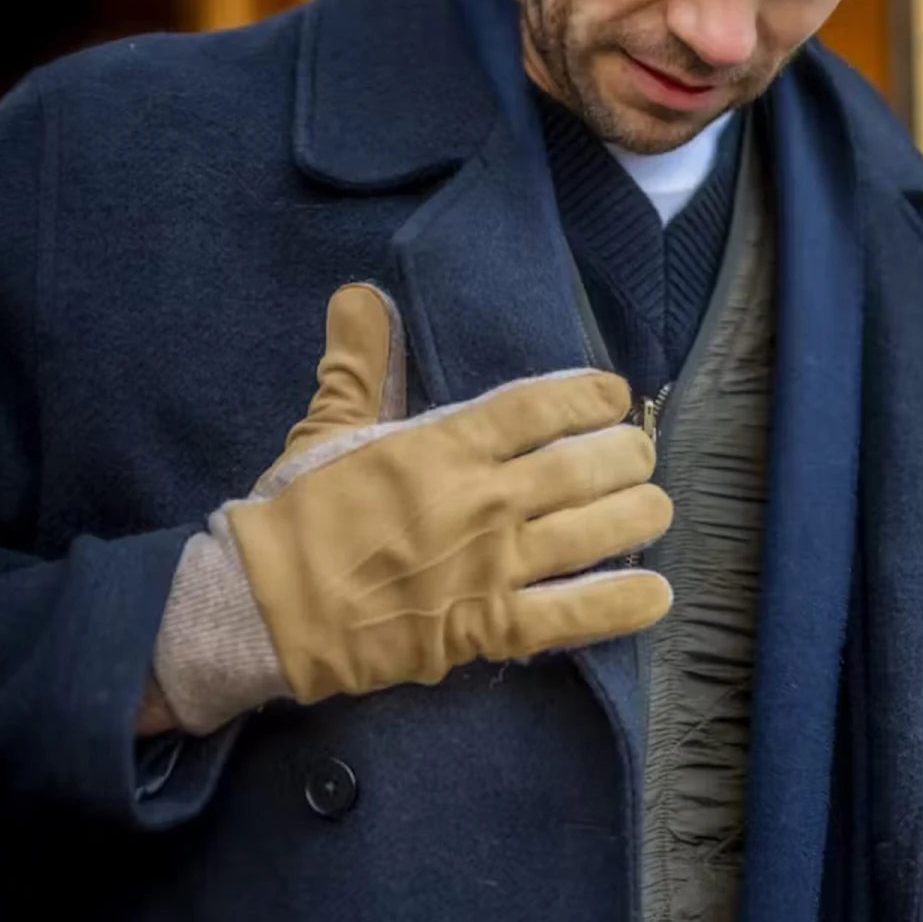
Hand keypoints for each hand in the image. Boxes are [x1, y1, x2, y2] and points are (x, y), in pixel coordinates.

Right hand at [153, 285, 672, 734]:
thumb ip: (360, 363)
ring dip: (636, 517)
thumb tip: (360, 294)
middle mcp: (483, 498)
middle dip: (625, 456)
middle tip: (639, 454)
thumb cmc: (299, 512)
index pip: (539, 406)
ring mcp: (490, 565)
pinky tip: (656, 595)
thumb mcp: (327, 427)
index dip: (589, 396)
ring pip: (591, 534)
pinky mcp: (486, 627)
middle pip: (582, 467)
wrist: (265, 605)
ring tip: (657, 507)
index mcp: (446, 443)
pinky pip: (570, 617)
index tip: (615, 396)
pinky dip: (619, 606)